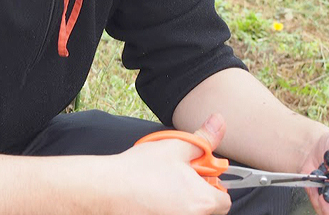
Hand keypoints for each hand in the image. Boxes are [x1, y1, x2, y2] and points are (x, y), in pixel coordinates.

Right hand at [110, 114, 231, 214]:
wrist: (104, 190)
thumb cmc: (139, 170)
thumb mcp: (176, 146)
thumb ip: (204, 138)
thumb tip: (219, 123)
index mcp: (202, 201)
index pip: (224, 200)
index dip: (213, 185)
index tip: (198, 175)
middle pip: (208, 210)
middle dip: (199, 195)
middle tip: (178, 180)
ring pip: (189, 213)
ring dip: (182, 203)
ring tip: (162, 188)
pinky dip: (166, 209)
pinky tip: (151, 200)